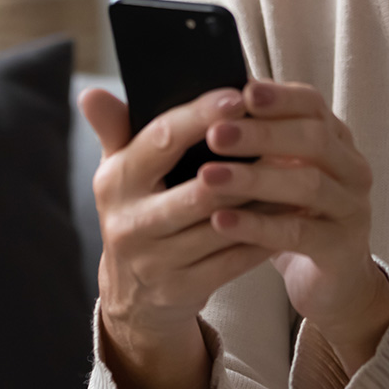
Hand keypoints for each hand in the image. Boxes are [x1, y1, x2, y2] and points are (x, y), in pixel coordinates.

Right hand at [81, 87, 272, 388]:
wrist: (134, 295)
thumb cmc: (138, 211)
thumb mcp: (120, 171)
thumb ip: (115, 128)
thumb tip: (90, 93)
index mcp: (115, 181)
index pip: (162, 140)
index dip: (202, 116)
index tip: (240, 96)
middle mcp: (130, 222)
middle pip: (200, 188)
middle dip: (245, 163)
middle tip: (284, 137)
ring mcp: (156, 260)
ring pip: (225, 224)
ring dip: (265, 199)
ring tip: (298, 172)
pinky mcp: (183, 289)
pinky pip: (235, 259)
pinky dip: (266, 235)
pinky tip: (291, 215)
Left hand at [201, 80, 388, 372]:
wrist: (334, 281)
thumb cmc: (297, 215)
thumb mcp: (284, 172)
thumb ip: (261, 140)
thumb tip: (209, 102)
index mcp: (337, 141)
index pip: (313, 106)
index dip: (279, 97)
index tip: (243, 91)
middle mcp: (352, 169)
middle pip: (313, 139)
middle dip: (261, 134)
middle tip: (215, 134)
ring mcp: (351, 209)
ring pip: (307, 185)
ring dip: (254, 179)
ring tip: (207, 177)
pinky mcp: (341, 249)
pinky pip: (299, 232)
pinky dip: (258, 225)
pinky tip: (222, 221)